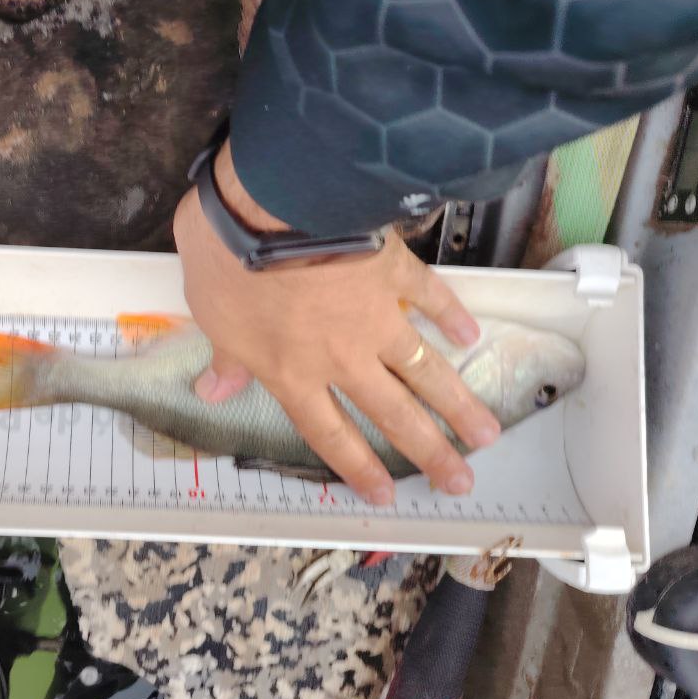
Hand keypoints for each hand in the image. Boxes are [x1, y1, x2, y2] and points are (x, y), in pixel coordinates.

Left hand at [172, 142, 500, 504]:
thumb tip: (214, 392)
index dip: (356, 466)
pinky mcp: (395, 272)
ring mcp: (375, 316)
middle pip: (392, 414)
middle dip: (430, 452)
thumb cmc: (228, 261)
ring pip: (424, 370)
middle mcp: (342, 357)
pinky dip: (451, 317)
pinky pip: (430, 299)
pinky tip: (471, 336)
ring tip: (488, 434)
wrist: (273, 203)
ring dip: (458, 404)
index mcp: (292, 372)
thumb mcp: (209, 315)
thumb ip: (224, 357)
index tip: (385, 494)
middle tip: (462, 482)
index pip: (328, 432)